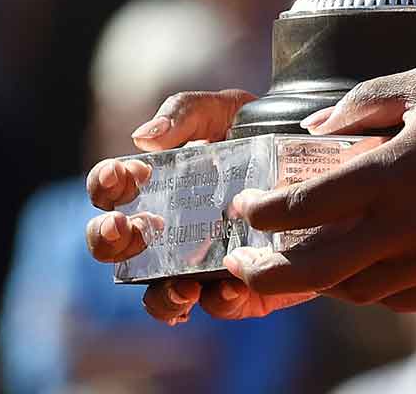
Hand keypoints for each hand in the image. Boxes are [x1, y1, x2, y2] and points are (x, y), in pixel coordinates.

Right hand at [83, 89, 314, 324]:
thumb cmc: (254, 126)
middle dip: (110, 242)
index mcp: (154, 186)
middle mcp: (168, 230)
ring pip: (159, 295)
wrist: (310, 149)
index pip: (110, 191)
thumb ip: (184, 112)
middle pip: (117, 249)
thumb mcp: (220, 109)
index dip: (104, 186)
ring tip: (181, 286)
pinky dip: (219, 303)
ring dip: (161, 296)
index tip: (120, 176)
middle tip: (126, 229)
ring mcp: (200, 261)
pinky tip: (230, 287)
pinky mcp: (240, 283)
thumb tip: (144, 136)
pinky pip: (219, 306)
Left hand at [219, 65, 415, 312]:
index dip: (261, 213)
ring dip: (316, 280)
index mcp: (391, 175)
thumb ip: (365, 101)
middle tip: (241, 266)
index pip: (303, 208)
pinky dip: (363, 287)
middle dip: (263, 273)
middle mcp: (403, 229)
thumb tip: (316, 127)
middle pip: (311, 272)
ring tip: (300, 260)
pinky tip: (356, 267)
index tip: (243, 208)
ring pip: (349, 290)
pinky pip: (391, 299)